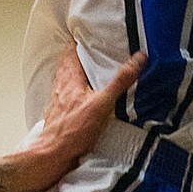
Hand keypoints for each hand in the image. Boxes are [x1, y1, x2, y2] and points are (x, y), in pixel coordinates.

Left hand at [37, 47, 147, 167]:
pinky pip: (65, 98)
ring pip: (65, 82)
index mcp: (70, 79)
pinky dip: (73, 94)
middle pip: (67, 66)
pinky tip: (81, 101)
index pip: (71, 52)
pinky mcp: (58, 116)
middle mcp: (61, 87)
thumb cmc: (75, 130)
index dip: (79, 43)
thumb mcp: (103, 103)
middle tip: (90, 53)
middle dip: (77, 58)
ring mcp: (57, 102)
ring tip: (87, 74)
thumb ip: (120, 81)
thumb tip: (138, 58)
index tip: (88, 36)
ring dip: (74, 76)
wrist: (54, 154)